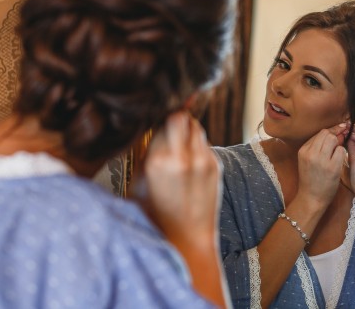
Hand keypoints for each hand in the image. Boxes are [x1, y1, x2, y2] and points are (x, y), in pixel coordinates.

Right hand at [140, 112, 221, 246]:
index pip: (163, 118)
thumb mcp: (138, 182)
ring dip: (186, 129)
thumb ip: (145, 151)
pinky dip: (195, 145)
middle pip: (182, 116)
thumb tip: (149, 125)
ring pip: (196, 126)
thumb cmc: (154, 214)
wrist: (187, 239)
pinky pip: (204, 143)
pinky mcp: (215, 165)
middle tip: (166, 125)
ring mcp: (203, 161)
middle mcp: (184, 157)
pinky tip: (187, 161)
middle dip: (174, 116)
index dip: (158, 115)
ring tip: (176, 145)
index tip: (154, 117)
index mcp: (159, 160)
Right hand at [295, 126, 347, 210]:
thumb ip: (317, 147)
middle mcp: (311, 153)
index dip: (330, 132)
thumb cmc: (311, 179)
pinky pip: (341, 150)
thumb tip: (335, 133)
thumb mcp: (307, 160)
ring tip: (335, 156)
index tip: (337, 132)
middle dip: (334, 137)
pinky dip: (342, 154)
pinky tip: (338, 162)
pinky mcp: (332, 167)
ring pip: (334, 139)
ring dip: (337, 145)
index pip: (319, 133)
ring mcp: (321, 160)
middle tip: (336, 147)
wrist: (311, 198)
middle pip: (327, 134)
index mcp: (303, 150)